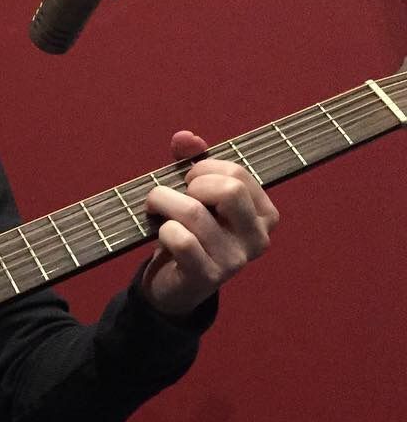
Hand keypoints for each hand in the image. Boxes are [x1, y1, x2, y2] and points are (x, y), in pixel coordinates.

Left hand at [141, 130, 279, 316]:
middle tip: (177, 194)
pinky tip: (162, 234)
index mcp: (264, 214)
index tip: (188, 179)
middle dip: (192, 184)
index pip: (238, 173)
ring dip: (164, 203)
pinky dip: (164, 230)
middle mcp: (258, 238)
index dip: (204, 168)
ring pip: (195, 213)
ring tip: (156, 209)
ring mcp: (235, 260)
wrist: (173, 283)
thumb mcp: (194, 193)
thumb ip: (191, 160)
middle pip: (228, 190)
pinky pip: (182, 240)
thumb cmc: (188, 231)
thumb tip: (185, 137)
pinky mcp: (208, 277)